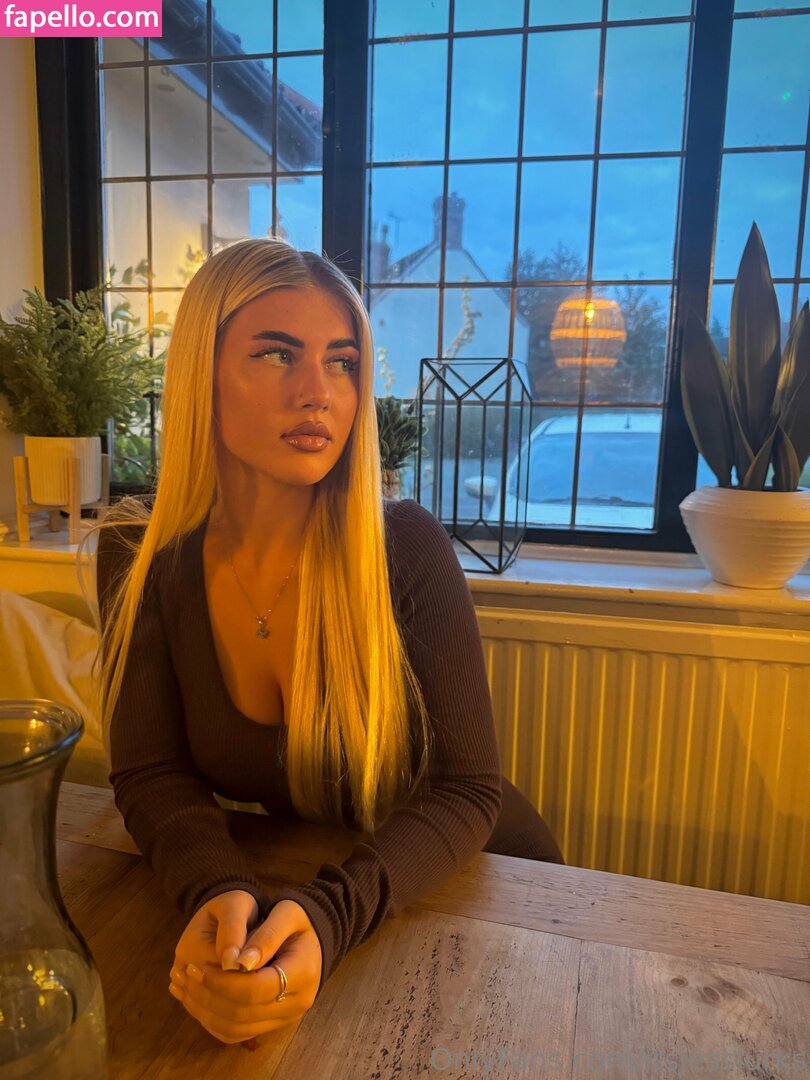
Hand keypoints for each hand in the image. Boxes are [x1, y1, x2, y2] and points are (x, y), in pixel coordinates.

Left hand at [168, 890, 322, 1044]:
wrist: (312, 937)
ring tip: (187, 987)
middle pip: (243, 1013)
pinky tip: (198, 1000)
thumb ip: (266, 935)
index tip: (198, 964)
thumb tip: (237, 962)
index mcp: (303, 974)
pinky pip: (237, 1033)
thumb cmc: (299, 919)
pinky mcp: (272, 1023)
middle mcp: (297, 1004)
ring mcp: (285, 1018)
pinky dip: (212, 1020)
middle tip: (187, 974)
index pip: (255, 989)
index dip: (222, 981)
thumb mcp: (287, 912)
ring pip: (236, 1029)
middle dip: (209, 995)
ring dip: (206, 1011)